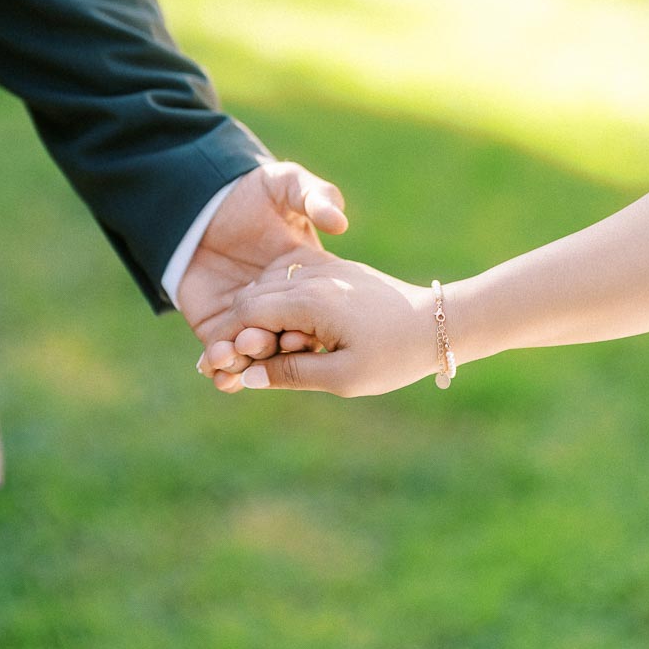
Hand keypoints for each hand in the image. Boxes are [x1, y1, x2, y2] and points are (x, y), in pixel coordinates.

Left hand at [179, 161, 346, 390]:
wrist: (201, 199)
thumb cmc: (252, 187)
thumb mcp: (289, 182)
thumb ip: (317, 196)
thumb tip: (339, 223)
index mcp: (303, 279)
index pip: (311, 315)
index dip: (309, 328)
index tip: (304, 334)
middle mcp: (278, 304)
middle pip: (282, 339)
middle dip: (275, 348)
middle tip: (262, 343)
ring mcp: (247, 317)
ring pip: (252, 354)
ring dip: (245, 362)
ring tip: (234, 354)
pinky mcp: (215, 325)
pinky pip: (221, 356)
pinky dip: (222, 371)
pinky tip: (218, 371)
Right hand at [207, 258, 435, 397]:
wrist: (439, 323)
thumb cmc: (393, 356)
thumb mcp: (342, 377)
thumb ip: (291, 374)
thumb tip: (247, 377)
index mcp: (310, 300)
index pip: (247, 315)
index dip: (225, 343)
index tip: (209, 369)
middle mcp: (312, 277)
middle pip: (253, 298)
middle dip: (233, 330)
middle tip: (220, 365)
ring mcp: (325, 270)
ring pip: (270, 287)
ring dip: (254, 317)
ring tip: (248, 354)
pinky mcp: (336, 272)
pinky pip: (292, 283)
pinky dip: (276, 306)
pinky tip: (277, 333)